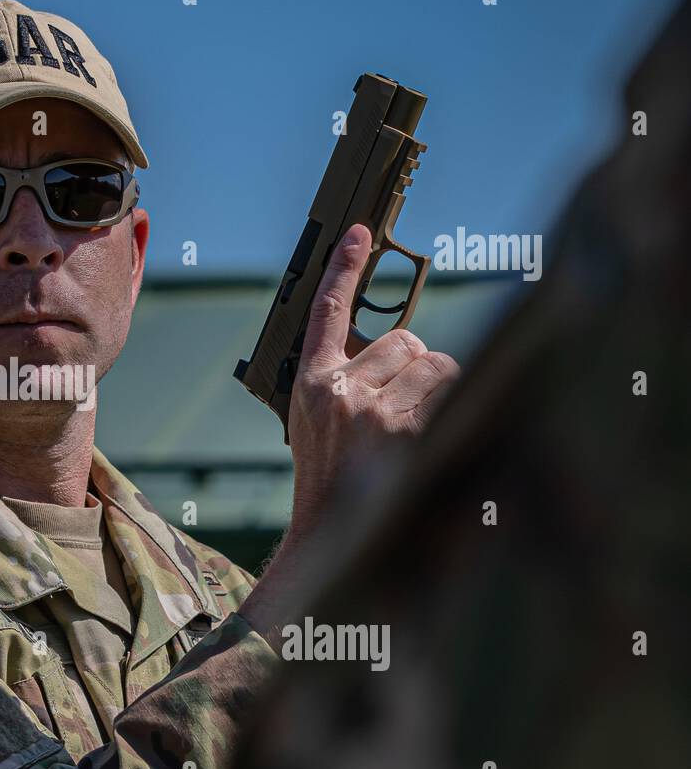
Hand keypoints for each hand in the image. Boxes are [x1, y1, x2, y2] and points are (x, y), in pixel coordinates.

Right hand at [287, 223, 458, 532]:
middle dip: (413, 366)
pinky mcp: (414, 432)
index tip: (356, 234)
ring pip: (435, 363)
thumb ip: (345, 380)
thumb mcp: (316, 423)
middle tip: (401, 405)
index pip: (328, 313)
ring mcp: (379, 412)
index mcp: (314, 384)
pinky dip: (455, 409)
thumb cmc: (331, 478)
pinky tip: (437, 437)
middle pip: (404, 339)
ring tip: (418, 424)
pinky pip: (454, 393)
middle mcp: (343, 391)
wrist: (333, 533)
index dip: (342, 270)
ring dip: (438, 387)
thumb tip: (396, 351)